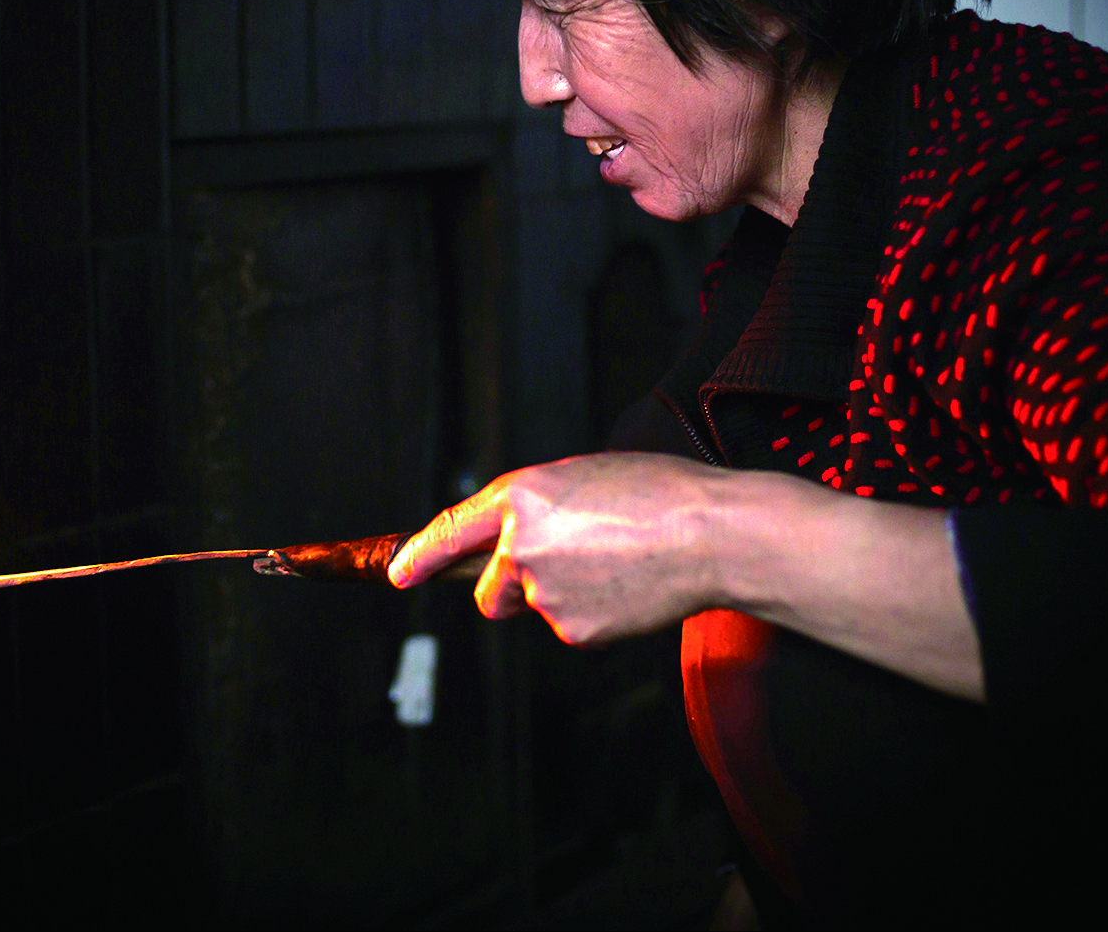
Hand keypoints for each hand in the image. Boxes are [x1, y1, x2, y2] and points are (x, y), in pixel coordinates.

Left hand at [388, 452, 811, 644]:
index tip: (395, 574)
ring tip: (619, 565)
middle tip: (570, 568)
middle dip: (513, 589)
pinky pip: (572, 627)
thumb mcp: (584, 478)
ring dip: (565, 596)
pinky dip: (596, 615)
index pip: (451, 529)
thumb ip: (538, 509)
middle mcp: (519, 544)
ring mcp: (544, 592)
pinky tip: (630, 588)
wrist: (712, 534)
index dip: (417, 555)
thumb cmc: (658, 494)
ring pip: (537, 608)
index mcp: (521, 495)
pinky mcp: (573, 629)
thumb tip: (516, 547)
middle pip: (491, 589)